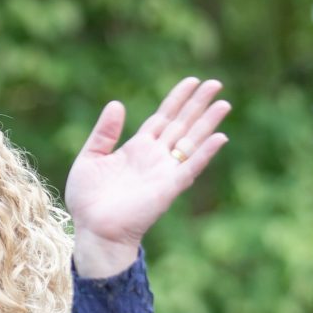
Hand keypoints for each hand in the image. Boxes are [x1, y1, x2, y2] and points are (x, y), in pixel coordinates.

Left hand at [65, 77, 229, 276]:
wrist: (93, 230)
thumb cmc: (88, 200)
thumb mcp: (90, 158)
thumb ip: (104, 132)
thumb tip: (117, 103)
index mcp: (137, 147)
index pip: (163, 117)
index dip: (177, 99)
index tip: (192, 81)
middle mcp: (155, 156)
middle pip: (182, 124)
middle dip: (198, 104)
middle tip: (216, 83)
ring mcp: (164, 171)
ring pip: (191, 141)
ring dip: (208, 123)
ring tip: (224, 104)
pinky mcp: (168, 188)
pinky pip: (191, 167)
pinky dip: (206, 153)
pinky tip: (219, 137)